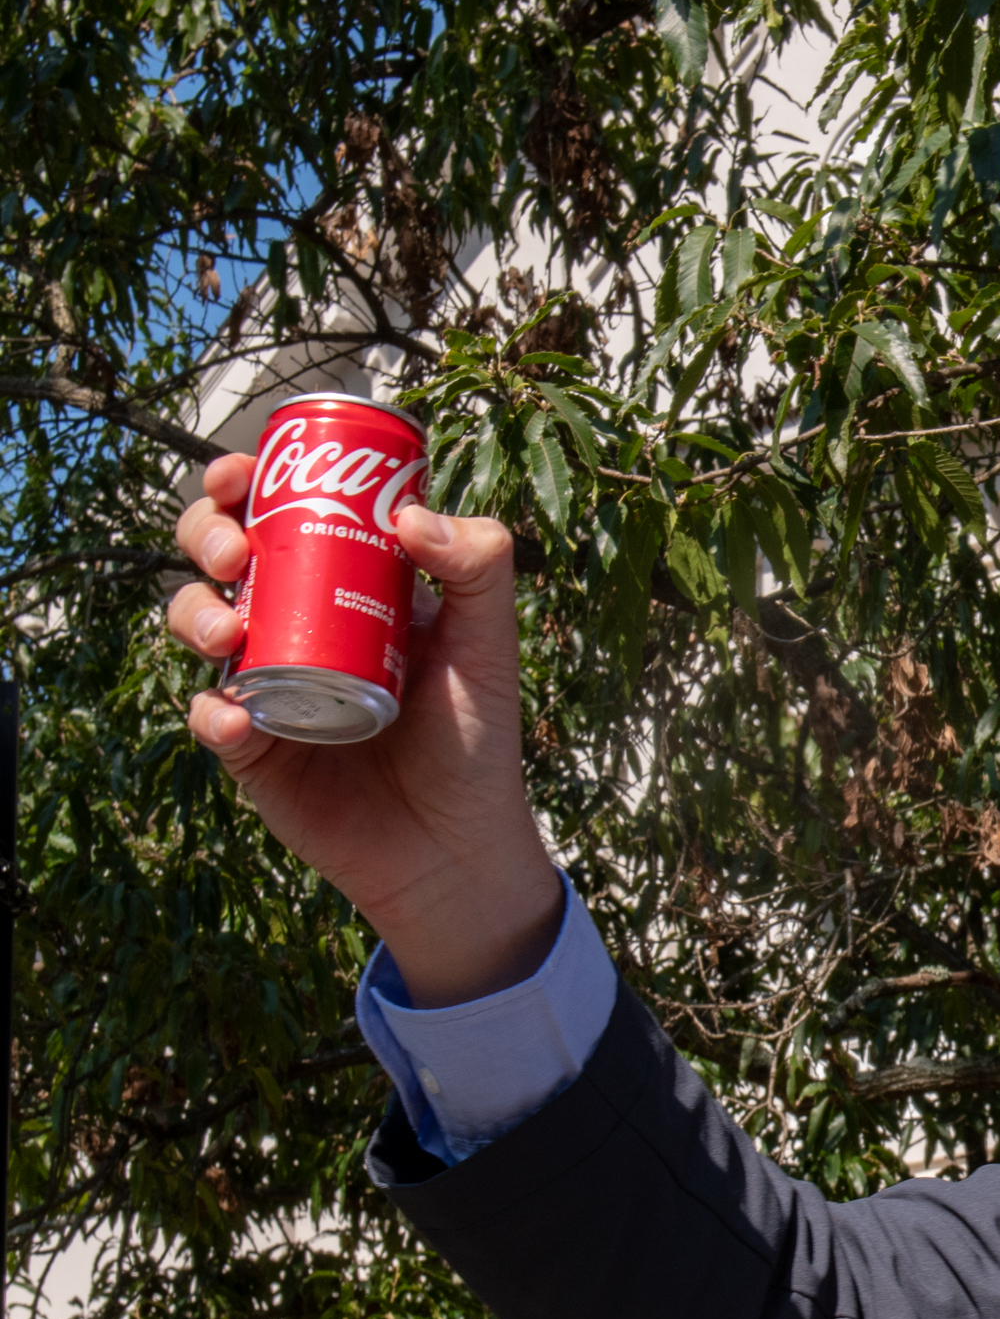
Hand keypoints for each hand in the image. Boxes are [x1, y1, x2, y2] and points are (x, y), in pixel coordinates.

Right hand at [168, 453, 561, 1003]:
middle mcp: (295, 625)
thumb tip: (408, 514)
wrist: (456, 845)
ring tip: (228, 635)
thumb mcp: (489, 646)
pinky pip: (209, 718)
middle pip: (221, 557)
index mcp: (346, 586)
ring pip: (198, 624)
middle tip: (231, 553)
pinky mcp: (252, 748)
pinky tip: (236, 715)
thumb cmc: (476, 740)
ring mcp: (266, 683)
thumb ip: (479, 569)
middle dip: (203, 535)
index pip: (283, 515)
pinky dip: (212, 712)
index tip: (242, 473)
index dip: (247, 484)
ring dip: (192, 614)